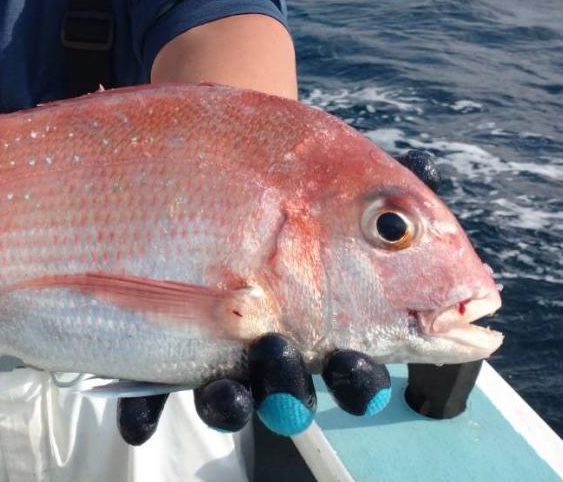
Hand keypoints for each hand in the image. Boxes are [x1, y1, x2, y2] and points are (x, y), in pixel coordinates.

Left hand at [118, 149, 439, 443]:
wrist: (201, 142)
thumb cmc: (277, 160)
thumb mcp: (330, 166)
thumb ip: (382, 188)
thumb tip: (427, 164)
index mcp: (328, 314)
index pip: (354, 363)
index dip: (357, 377)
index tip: (351, 367)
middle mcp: (275, 338)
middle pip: (292, 386)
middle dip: (291, 387)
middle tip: (278, 356)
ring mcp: (215, 345)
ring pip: (231, 393)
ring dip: (233, 399)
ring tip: (226, 389)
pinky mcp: (156, 343)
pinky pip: (147, 392)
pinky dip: (143, 410)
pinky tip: (135, 419)